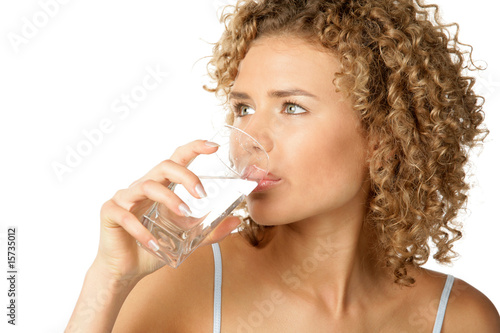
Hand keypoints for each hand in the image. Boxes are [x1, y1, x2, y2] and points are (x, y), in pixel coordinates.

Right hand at [94, 140, 241, 280]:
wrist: (127, 269)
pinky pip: (127, 216)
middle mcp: (143, 186)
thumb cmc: (155, 246)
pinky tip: (155, 244)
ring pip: (147, 186)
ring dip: (169, 199)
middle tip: (202, 194)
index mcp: (161, 186)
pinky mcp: (110, 212)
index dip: (194, 148)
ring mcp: (125, 197)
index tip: (213, 146)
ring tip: (184, 214)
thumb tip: (236, 221)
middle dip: (186, 175)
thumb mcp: (187, 238)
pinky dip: (143, 231)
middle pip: (164, 166)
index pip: (177, 159)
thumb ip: (209, 229)